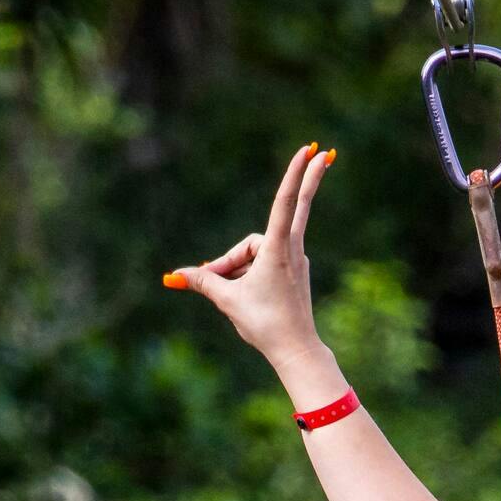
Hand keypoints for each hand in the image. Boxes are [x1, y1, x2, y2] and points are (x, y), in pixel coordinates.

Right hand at [165, 143, 344, 404]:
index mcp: (277, 250)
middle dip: (303, 180)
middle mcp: (291, 248)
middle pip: (286, 209)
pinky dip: (250, 270)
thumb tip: (177, 275)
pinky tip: (244, 295)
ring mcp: (296, 259)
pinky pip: (266, 260)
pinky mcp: (295, 270)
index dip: (295, 174)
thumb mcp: (228, 300)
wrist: (296, 350)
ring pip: (261, 247)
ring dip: (241, 263)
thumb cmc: (263, 323)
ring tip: (230, 296)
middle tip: (323, 150)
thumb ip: (204, 281)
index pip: (286, 202)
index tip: (310, 151)